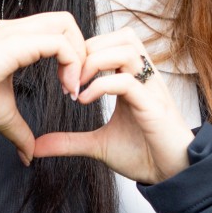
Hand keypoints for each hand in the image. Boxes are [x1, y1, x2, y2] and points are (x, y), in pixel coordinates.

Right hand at [0, 12, 86, 165]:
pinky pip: (60, 42)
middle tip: (76, 82)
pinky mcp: (18, 40)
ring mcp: (16, 30)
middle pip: (65, 20)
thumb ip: (20, 131)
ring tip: (72, 86)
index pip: (55, 30)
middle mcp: (15, 28)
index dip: (70, 55)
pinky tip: (67, 87)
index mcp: (13, 39)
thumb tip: (27, 155)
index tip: (68, 89)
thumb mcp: (4, 115)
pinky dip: (72, 63)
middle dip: (79, 49)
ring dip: (78, 56)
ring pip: (66, 24)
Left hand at [34, 28, 193, 184]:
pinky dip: (102, 86)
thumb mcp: (98, 145)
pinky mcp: (154, 106)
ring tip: (78, 86)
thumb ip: (69, 141)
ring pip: (127, 49)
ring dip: (96, 62)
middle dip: (89, 50)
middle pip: (121, 36)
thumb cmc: (144, 155)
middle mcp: (144, 78)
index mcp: (133, 79)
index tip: (64, 79)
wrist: (173, 176)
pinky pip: (128, 82)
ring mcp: (151, 89)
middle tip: (69, 77)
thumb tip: (38, 146)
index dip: (85, 52)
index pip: (112, 42)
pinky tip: (85, 101)